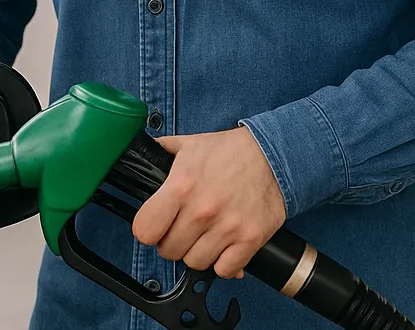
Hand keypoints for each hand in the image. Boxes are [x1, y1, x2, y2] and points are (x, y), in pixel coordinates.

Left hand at [131, 127, 286, 279]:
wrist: (273, 154)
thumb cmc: (230, 151)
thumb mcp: (189, 144)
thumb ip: (162, 151)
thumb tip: (141, 153)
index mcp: (181, 186)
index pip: (145, 230)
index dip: (148, 230)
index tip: (156, 226)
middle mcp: (202, 210)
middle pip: (169, 251)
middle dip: (173, 241)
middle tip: (184, 228)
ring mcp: (227, 227)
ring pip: (195, 263)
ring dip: (198, 252)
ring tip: (206, 234)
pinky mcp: (250, 239)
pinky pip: (224, 270)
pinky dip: (224, 262)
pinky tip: (225, 244)